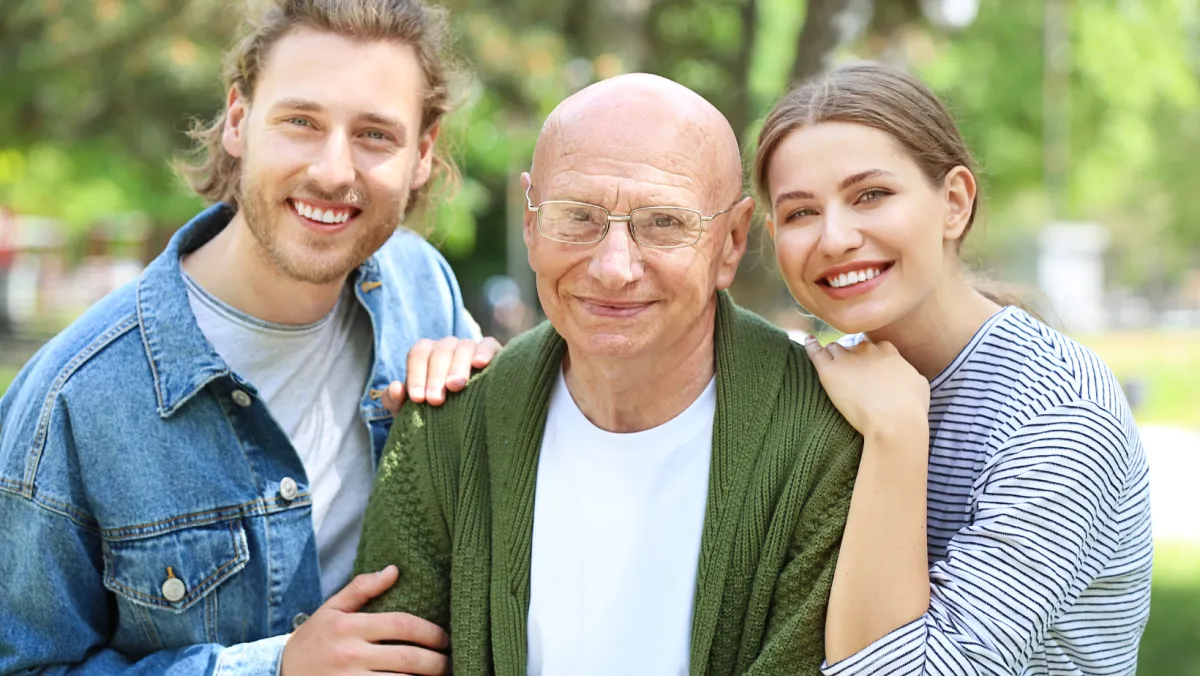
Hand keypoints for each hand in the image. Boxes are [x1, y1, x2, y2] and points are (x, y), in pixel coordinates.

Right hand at [280, 566, 449, 675]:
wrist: (277, 673)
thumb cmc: (312, 640)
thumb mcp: (331, 609)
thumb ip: (361, 588)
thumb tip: (394, 569)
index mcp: (349, 627)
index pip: (402, 625)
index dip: (431, 632)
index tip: (445, 638)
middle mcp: (350, 654)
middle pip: (408, 657)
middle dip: (437, 661)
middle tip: (450, 662)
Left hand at [383, 336, 502, 410]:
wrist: (465, 420)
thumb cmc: (434, 413)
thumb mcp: (409, 412)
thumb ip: (394, 401)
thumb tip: (396, 387)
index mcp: (425, 354)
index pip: (418, 354)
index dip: (416, 375)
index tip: (418, 399)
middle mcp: (447, 346)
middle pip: (440, 351)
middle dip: (435, 376)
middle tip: (436, 401)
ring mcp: (470, 347)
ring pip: (463, 347)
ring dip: (458, 367)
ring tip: (455, 386)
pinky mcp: (493, 352)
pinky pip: (488, 345)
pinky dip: (484, 352)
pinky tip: (480, 365)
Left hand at [804, 336, 928, 440]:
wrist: (895, 421)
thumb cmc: (911, 409)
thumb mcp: (919, 385)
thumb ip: (909, 374)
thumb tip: (906, 375)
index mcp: (889, 352)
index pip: (875, 347)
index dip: (871, 357)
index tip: (869, 368)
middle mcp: (868, 350)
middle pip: (854, 346)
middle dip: (852, 357)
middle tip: (851, 373)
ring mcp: (847, 359)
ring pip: (835, 348)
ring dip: (834, 355)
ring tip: (829, 361)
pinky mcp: (830, 371)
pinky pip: (816, 352)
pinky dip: (811, 346)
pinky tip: (808, 341)